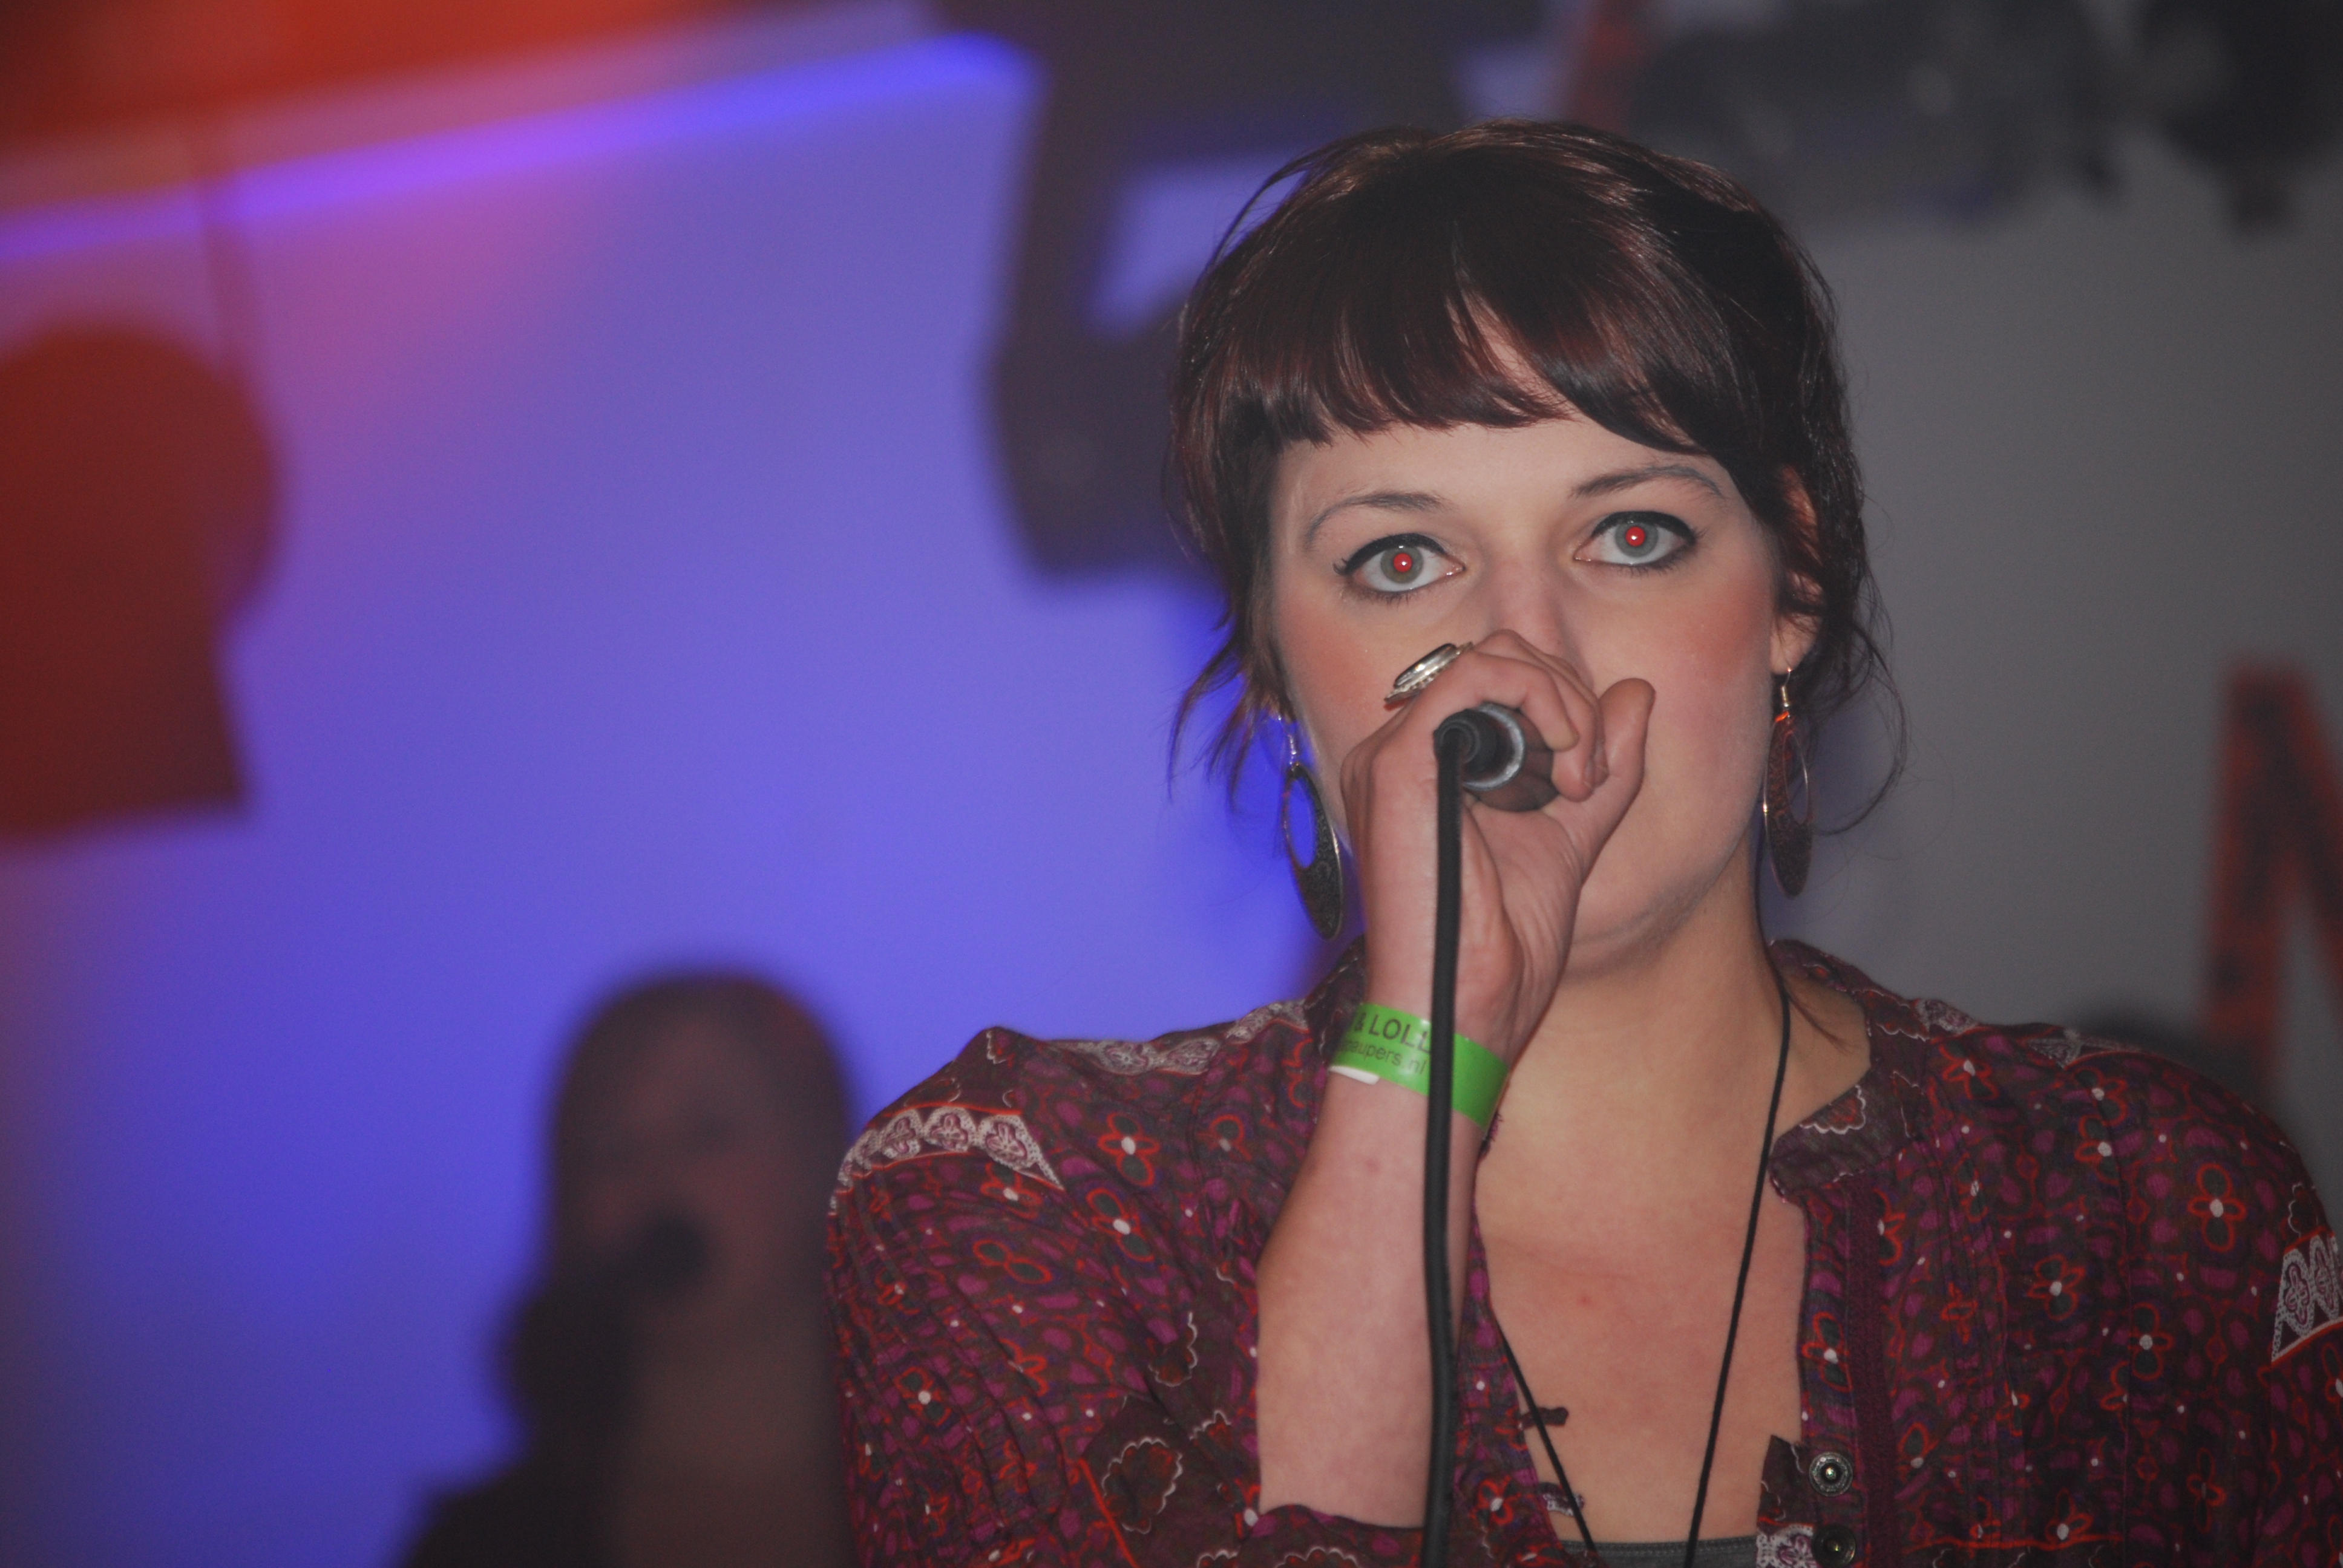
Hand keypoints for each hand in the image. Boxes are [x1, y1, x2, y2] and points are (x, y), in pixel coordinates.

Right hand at [1339, 632, 1653, 1063]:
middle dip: (1572, 701)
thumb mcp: (1574, 833)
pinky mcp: (1397, 759)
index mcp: (1432, 767)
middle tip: (1588, 778)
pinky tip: (1562, 763)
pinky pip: (1476, 674)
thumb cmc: (1501, 942)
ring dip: (1564, 702)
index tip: (1592, 779)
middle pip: (1503, 656)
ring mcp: (1394, 751)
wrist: (1468, 1002)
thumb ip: (1602, 765)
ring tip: (1577, 777)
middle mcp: (1404, 751)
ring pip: (1495, 656)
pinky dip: (1540, 697)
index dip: (1569, 707)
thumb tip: (1636, 692)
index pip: (1506, 681)